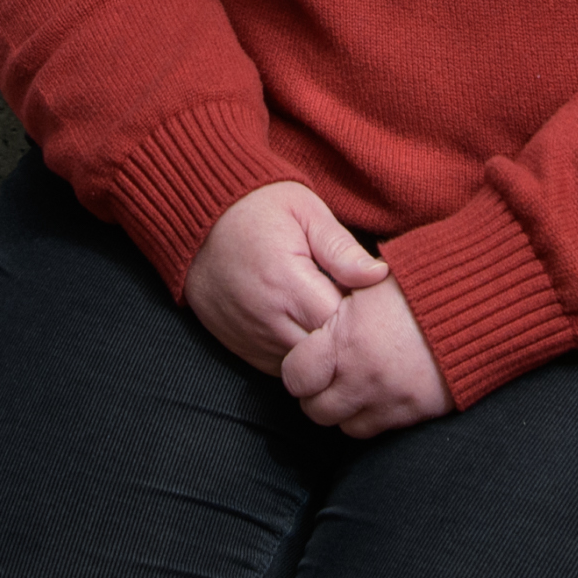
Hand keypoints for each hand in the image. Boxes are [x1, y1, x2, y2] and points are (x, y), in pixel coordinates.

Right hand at [184, 180, 390, 373]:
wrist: (198, 221)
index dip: (362, 318)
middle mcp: (267, 319)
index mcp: (287, 282)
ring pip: (305, 367)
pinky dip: (299, 355)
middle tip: (351, 308)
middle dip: (346, 338)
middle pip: (326, 354)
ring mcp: (251, 338)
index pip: (342, 326)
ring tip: (326, 314)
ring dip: (323, 350)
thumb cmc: (257, 208)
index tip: (366, 299)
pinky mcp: (241, 348)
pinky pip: (282, 370)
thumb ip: (341, 248)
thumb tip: (379, 275)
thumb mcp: (304, 211)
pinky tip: (304, 326)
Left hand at [279, 277, 453, 437]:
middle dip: (317, 394)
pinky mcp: (414, 414)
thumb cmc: (421, 285)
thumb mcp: (370, 283)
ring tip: (355, 385)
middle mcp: (361, 377)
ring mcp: (388, 400)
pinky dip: (373, 416)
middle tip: (328, 376)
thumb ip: (338, 305)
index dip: (300, 368)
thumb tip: (315, 313)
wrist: (478, 307)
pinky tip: (380, 393)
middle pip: (315, 410)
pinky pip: (379, 432)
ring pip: (345, 427)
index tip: (309, 359)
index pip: (296, 376)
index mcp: (345, 341)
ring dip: (345, 410)